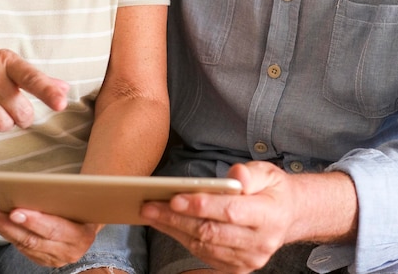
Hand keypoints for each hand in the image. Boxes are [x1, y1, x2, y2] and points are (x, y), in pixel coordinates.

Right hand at [0, 46, 68, 131]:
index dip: (48, 92)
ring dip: (5, 122)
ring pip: (3, 124)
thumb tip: (64, 90)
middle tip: (16, 107)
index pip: (32, 78)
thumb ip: (37, 78)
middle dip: (23, 116)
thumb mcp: (12, 64)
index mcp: (6, 61)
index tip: (61, 104)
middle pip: (21, 111)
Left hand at [0, 206, 99, 267]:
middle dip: (10, 226)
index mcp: (81, 236)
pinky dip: (10, 234)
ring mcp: (54, 259)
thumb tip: (39, 189)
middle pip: (33, 240)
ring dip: (3, 229)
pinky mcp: (43, 261)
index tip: (16, 212)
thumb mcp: (83, 203)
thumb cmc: (85, 208)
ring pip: (24, 245)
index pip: (54, 229)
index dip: (34, 221)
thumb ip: (68, 200)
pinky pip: (23, 249)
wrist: (91, 227)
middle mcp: (67, 252)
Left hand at [140, 161, 295, 273]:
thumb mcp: (268, 172)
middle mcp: (260, 243)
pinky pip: (204, 254)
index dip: (202, 206)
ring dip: (173, 230)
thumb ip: (251, 173)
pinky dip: (182, 239)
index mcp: (269, 216)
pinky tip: (167, 225)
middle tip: (149, 205)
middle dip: (176, 218)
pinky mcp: (237, 267)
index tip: (175, 198)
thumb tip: (235, 177)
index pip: (231, 212)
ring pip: (203, 246)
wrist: (288, 217)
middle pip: (211, 232)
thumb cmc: (273, 190)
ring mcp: (248, 259)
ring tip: (151, 213)